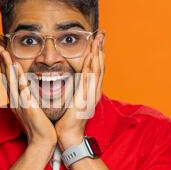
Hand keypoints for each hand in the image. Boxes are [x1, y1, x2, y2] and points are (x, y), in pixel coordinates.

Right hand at [0, 46, 56, 150]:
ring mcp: (19, 102)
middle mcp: (15, 99)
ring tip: (2, 50)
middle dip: (1, 59)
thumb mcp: (32, 109)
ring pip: (10, 79)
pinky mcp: (27, 105)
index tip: (2, 50)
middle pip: (5, 75)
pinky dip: (18, 77)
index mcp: (16, 99)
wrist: (42, 142)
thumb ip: (29, 98)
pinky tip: (15, 67)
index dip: (4, 63)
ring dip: (6, 64)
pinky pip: (21, 88)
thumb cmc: (39, 127)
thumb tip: (29, 90)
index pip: (8, 77)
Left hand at [55, 32, 104, 150]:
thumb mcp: (72, 100)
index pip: (96, 68)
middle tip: (102, 33)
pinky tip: (92, 57)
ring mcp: (90, 95)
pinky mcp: (85, 99)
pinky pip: (89, 80)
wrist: (68, 136)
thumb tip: (71, 78)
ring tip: (99, 40)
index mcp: (90, 91)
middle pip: (100, 65)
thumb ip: (74, 89)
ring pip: (97, 70)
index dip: (98, 53)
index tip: (97, 39)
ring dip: (98, 53)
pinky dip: (91, 67)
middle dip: (101, 48)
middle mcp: (93, 91)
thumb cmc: (67, 119)